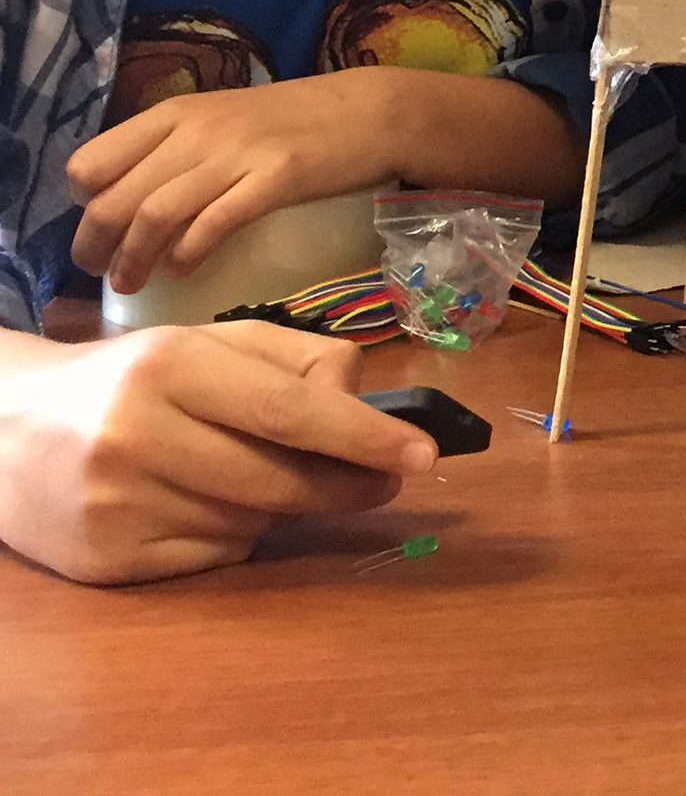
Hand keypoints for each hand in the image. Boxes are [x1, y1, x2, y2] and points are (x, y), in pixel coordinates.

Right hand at [0, 322, 433, 584]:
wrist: (4, 429)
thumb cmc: (132, 378)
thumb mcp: (209, 344)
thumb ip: (297, 361)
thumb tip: (368, 406)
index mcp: (171, 367)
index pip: (290, 412)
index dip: (364, 436)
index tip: (423, 454)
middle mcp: (138, 435)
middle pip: (281, 478)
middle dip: (348, 483)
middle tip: (385, 478)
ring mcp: (117, 505)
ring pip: (254, 521)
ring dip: (282, 507)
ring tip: (255, 475)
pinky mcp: (107, 561)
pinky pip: (216, 557)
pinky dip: (234, 536)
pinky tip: (204, 506)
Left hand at [67, 68, 407, 293]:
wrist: (371, 111)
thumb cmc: (295, 120)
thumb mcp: (223, 120)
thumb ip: (177, 148)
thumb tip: (128, 196)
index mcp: (176, 113)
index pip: (92, 162)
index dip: (84, 203)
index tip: (98, 227)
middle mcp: (197, 130)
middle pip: (115, 198)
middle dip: (95, 246)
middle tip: (99, 273)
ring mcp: (238, 153)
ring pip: (155, 215)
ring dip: (134, 260)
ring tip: (131, 284)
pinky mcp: (277, 178)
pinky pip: (214, 223)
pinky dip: (188, 254)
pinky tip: (184, 271)